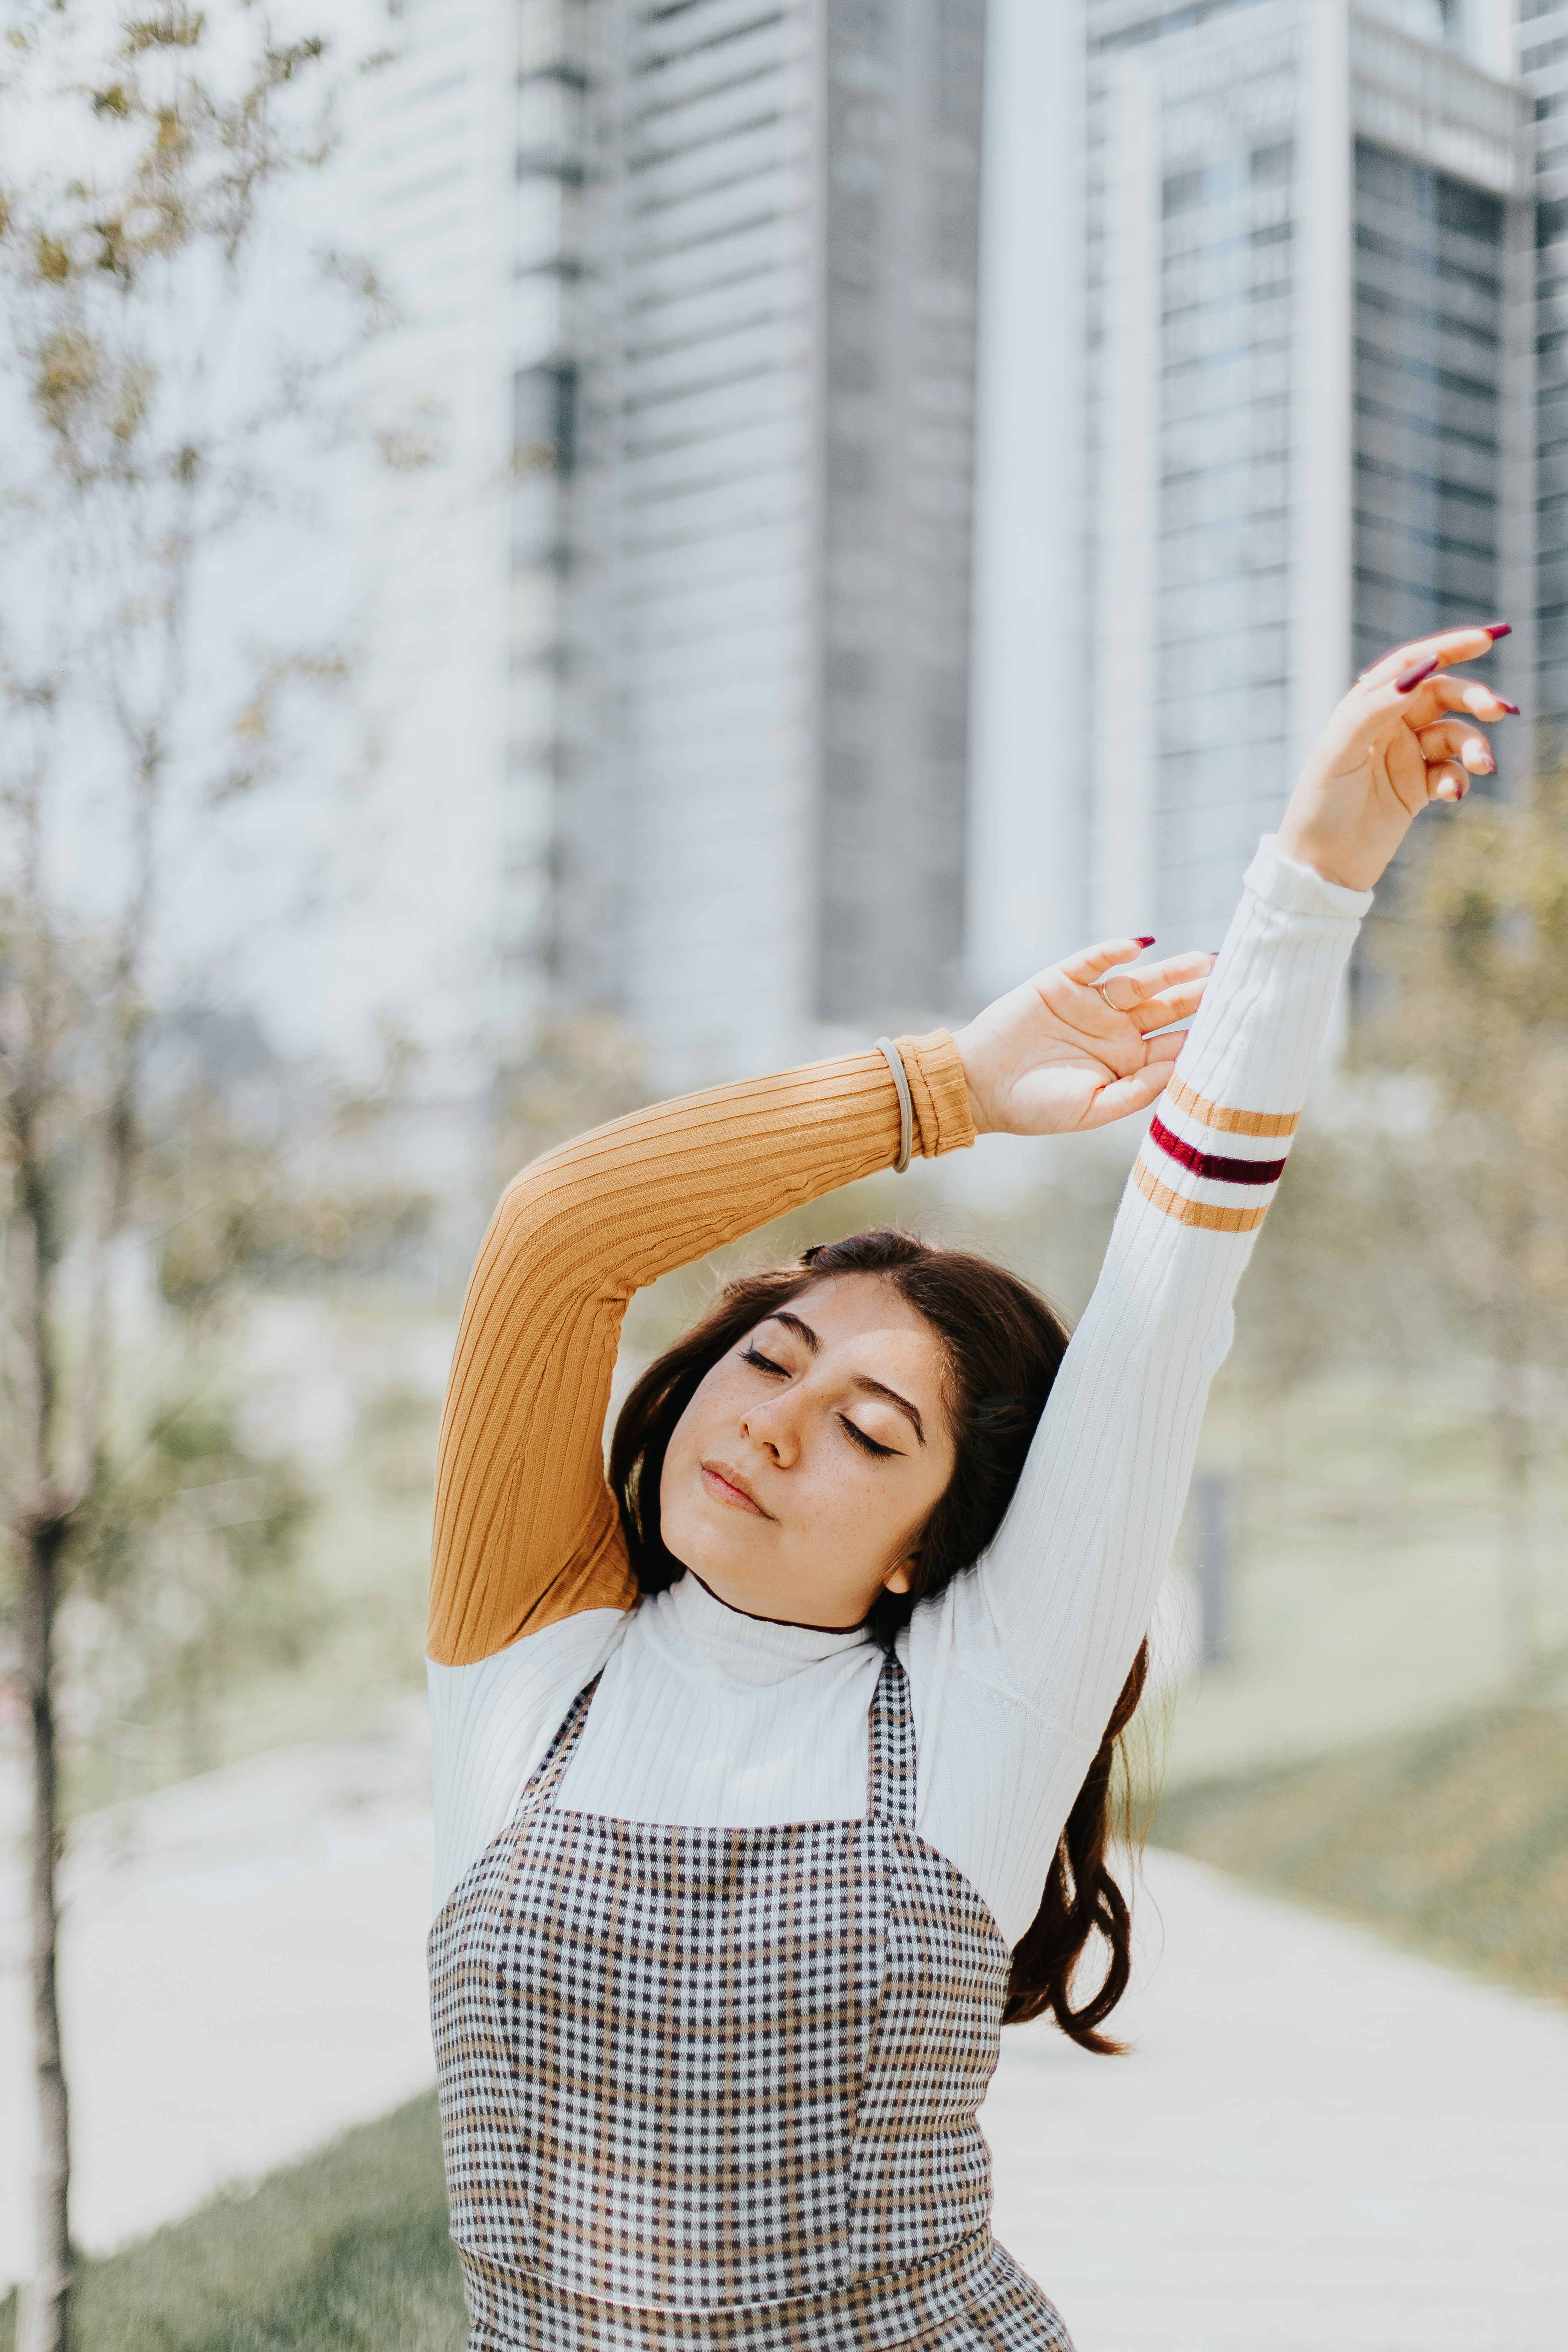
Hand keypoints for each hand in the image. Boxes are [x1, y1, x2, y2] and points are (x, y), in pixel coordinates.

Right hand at [952, 944, 1211, 1136]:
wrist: (978, 1089)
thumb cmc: (1035, 1108)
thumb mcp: (1092, 1108)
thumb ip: (1137, 1090)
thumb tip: (1180, 1066)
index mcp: (1126, 1062)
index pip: (1174, 1044)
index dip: (1205, 1034)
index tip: (1241, 1025)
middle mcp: (1114, 1029)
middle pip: (1166, 1007)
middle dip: (1198, 994)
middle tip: (1235, 980)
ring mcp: (1089, 1004)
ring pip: (1139, 981)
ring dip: (1170, 970)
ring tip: (1203, 961)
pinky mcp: (1061, 982)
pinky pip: (1093, 961)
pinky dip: (1114, 951)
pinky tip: (1139, 946)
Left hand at [1277, 625, 1516, 891]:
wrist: (1320, 866)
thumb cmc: (1319, 805)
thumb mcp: (1340, 752)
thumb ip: (1374, 710)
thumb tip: (1416, 675)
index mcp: (1364, 707)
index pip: (1411, 665)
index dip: (1448, 648)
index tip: (1485, 640)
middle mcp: (1387, 726)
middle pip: (1442, 695)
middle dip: (1473, 698)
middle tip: (1496, 710)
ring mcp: (1405, 757)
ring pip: (1454, 734)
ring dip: (1474, 744)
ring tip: (1481, 764)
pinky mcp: (1418, 788)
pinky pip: (1452, 772)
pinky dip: (1459, 778)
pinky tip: (1451, 794)